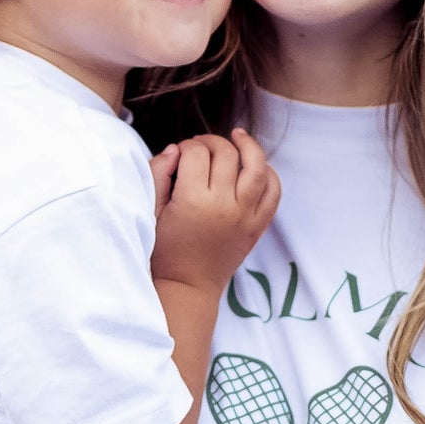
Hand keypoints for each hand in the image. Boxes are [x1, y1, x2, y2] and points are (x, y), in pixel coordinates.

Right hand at [149, 128, 278, 291]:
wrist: (186, 287)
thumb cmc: (163, 251)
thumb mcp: (151, 212)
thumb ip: (159, 174)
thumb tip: (175, 148)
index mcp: (193, 200)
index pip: (196, 153)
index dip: (187, 146)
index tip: (181, 152)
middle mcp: (223, 205)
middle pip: (226, 154)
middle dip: (211, 142)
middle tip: (201, 146)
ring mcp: (245, 215)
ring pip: (258, 167)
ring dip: (249, 146)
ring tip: (238, 137)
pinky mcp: (257, 226)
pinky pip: (273, 192)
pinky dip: (269, 174)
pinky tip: (257, 165)